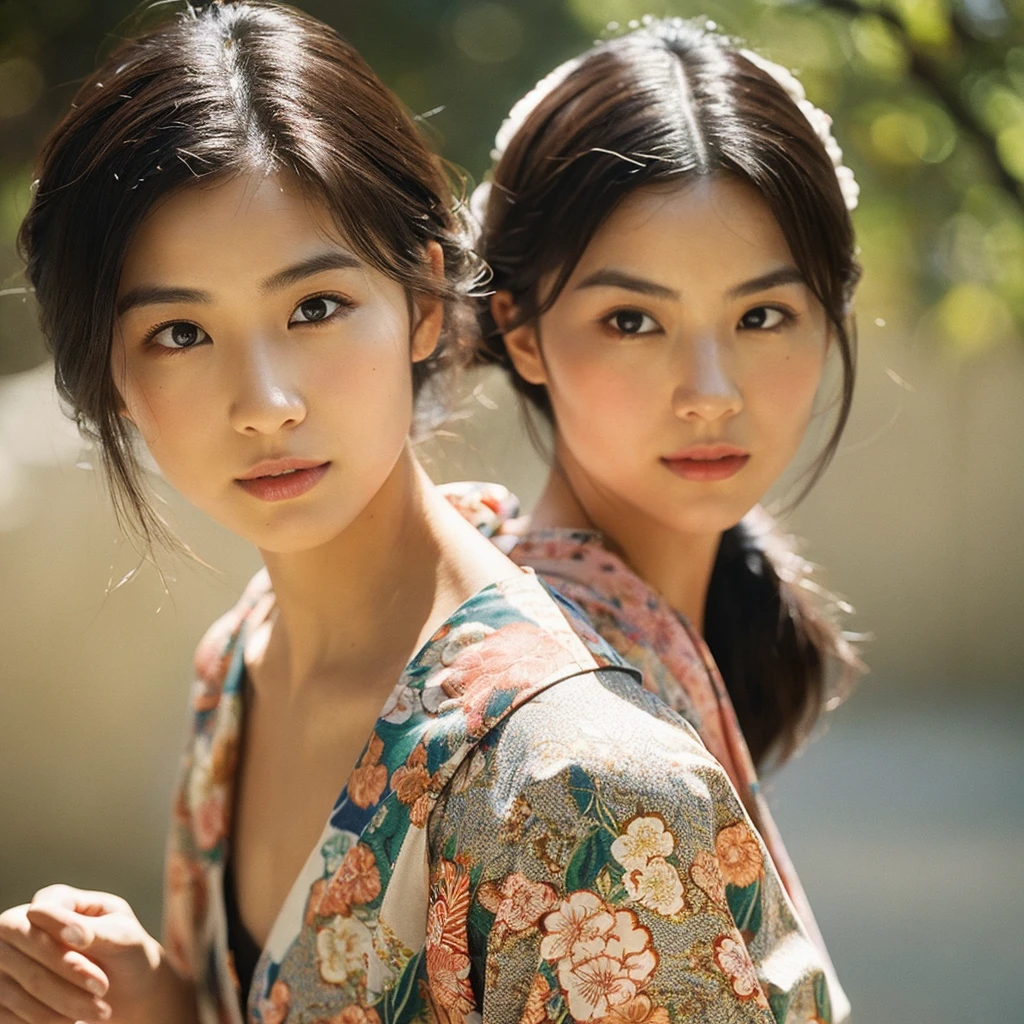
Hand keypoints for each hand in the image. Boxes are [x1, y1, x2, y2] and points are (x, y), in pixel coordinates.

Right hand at [0, 884, 189, 1023]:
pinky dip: (43, 1021)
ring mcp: (9, 961)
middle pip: (23, 954)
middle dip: (65, 977)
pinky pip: (10, 1013)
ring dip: (61, 1004)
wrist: (128, 986)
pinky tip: (71, 1021)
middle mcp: (24, 926)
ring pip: (17, 989)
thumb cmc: (127, 950)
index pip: (39, 917)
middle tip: (103, 990)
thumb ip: (95, 930)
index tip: (91, 957)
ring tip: (100, 1011)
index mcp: (54, 900)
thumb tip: (71, 932)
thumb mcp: (121, 934)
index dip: (60, 941)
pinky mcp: (5, 994)